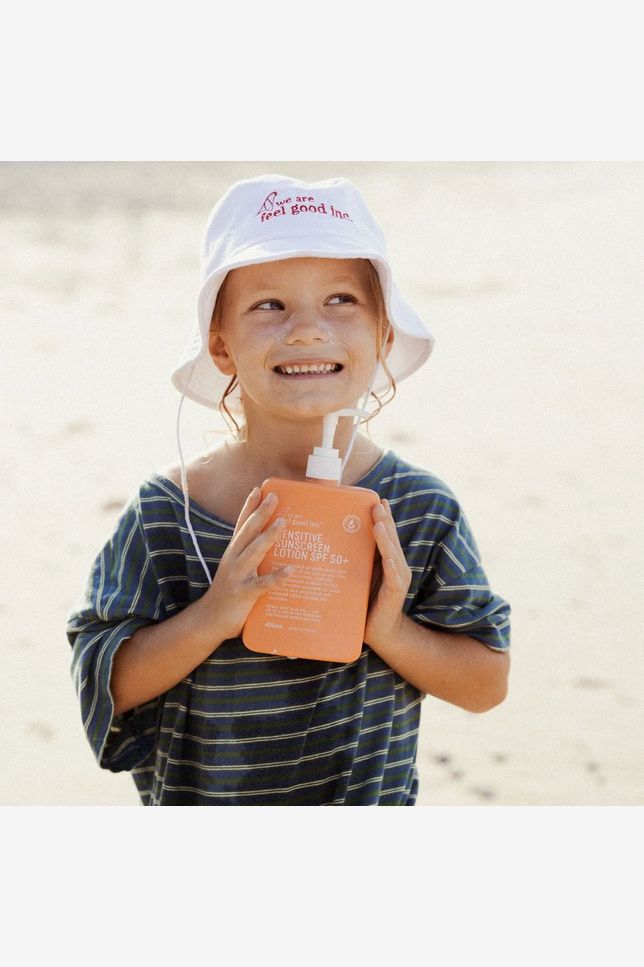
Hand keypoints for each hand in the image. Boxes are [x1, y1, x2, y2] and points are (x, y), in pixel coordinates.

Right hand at [198, 487, 290, 641]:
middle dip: (261, 513)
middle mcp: (233, 560)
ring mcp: (237, 576)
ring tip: (283, 523)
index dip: (249, 507)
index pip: (241, 525)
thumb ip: (252, 560)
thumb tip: (276, 549)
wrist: (209, 621)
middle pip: (247, 532)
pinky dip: (276, 577)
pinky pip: (262, 584)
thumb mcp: (237, 572)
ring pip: (254, 552)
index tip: (258, 489)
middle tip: (274, 497)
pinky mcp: (243, 593)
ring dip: (268, 537)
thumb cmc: (228, 595)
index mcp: (232, 553)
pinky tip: (290, 571)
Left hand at [364, 498, 411, 649]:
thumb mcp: (359, 575)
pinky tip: (389, 560)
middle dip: (385, 521)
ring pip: (393, 554)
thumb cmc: (366, 602)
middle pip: (390, 539)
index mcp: (388, 559)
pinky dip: (392, 568)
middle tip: (377, 504)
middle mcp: (396, 565)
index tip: (378, 500)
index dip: (384, 518)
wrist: (379, 631)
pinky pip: (394, 578)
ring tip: (380, 524)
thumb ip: (355, 559)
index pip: (386, 535)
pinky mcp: (395, 593)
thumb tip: (333, 540)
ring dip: (387, 538)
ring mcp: (398, 578)